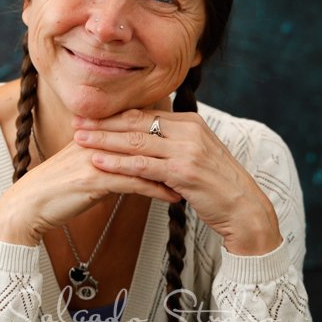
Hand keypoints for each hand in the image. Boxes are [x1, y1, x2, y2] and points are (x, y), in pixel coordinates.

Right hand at [0, 139, 180, 246]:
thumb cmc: (56, 188)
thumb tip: (130, 160)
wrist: (28, 204)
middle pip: (144, 136)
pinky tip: (174, 197)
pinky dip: (157, 189)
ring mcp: (96, 157)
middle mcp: (97, 139)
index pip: (135, 123)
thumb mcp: (83, 166)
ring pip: (143, 158)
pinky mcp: (95, 179)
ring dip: (171, 170)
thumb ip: (106, 157)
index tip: (186, 140)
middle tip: (200, 157)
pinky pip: (134, 182)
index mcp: (95, 132)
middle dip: (174, 147)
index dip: (162, 131)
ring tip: (194, 179)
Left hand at [72, 109, 282, 255]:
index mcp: (190, 122)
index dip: (115, 114)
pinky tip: (98, 162)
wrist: (244, 208)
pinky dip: (118, 163)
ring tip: (79, 139)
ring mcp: (186, 150)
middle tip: (77, 122)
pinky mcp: (183, 171)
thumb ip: (172, 143)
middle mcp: (188, 130)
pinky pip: (142, 165)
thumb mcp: (195, 155)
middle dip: (103, 123)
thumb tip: (145, 138)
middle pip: (137, 122)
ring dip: (104, 140)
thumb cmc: (216, 185)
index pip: (145, 113)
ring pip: (136, 141)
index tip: (90, 115)